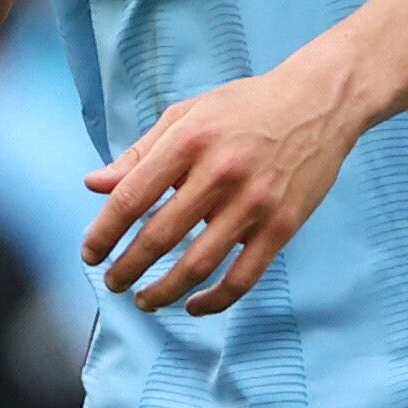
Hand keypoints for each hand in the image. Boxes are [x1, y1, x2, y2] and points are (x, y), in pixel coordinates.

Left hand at [81, 55, 367, 314]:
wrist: (317, 103)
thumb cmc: (243, 107)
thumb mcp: (186, 115)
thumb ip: (140, 153)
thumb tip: (93, 185)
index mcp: (188, 140)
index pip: (132, 197)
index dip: (104, 232)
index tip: (89, 253)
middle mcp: (219, 172)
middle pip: (160, 236)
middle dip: (127, 268)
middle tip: (112, 282)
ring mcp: (254, 202)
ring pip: (198, 264)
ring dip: (163, 291)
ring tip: (144, 300)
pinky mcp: (283, 225)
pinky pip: (243, 277)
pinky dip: (215, 300)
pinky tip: (193, 305)